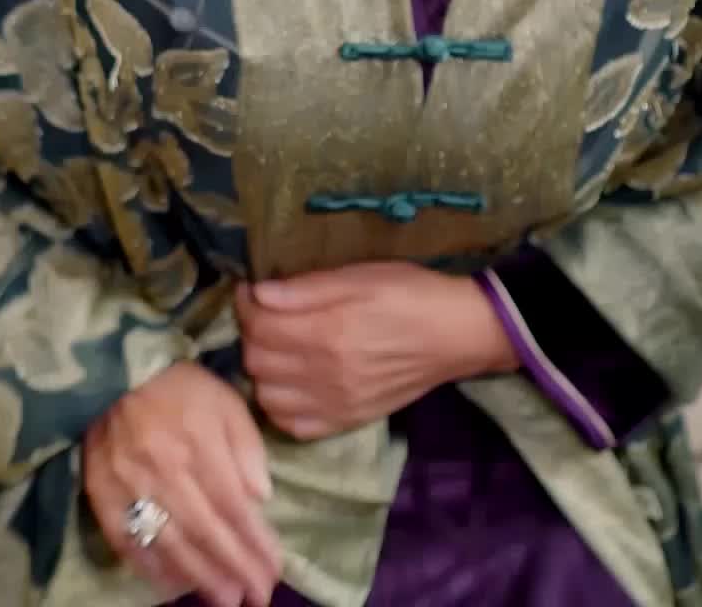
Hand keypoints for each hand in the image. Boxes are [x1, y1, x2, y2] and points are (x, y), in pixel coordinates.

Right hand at [82, 360, 282, 606]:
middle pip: (206, 531)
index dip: (255, 543)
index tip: (274, 569)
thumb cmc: (180, 388)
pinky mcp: (102, 495)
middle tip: (257, 596)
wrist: (116, 372)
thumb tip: (261, 497)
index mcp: (199, 443)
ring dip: (200, 578)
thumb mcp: (225, 402)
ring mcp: (130, 486)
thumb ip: (246, 447)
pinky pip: (127, 541)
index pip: (233, 506)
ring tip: (225, 601)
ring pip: (170, 542)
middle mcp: (166, 470)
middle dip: (234, 569)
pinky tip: (173, 586)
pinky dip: (151, 568)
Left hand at [236, 262, 516, 441]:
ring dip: (262, 371)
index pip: (259, 325)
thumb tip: (258, 293)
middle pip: (257, 361)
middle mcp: (326, 374)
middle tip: (266, 315)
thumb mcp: (359, 275)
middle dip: (252, 334)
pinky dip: (282, 405)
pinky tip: (292, 382)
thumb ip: (306, 288)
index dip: (246, 303)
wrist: (455, 335)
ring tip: (278, 348)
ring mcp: (336, 403)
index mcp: (328, 331)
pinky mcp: (347, 421)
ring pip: (268, 397)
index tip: (253, 290)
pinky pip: (294, 426)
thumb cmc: (408, 293)